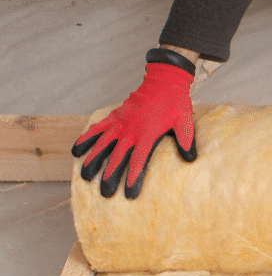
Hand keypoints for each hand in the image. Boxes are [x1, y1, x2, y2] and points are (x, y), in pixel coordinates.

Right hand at [72, 49, 196, 198]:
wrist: (163, 81)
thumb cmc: (176, 104)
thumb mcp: (185, 123)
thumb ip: (186, 142)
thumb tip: (190, 160)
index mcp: (148, 135)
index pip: (138, 161)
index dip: (133, 178)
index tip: (128, 194)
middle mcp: (130, 131)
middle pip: (117, 158)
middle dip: (110, 177)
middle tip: (105, 194)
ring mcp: (120, 123)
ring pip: (103, 145)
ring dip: (93, 161)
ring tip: (85, 177)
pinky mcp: (115, 116)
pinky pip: (97, 129)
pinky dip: (86, 139)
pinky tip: (76, 151)